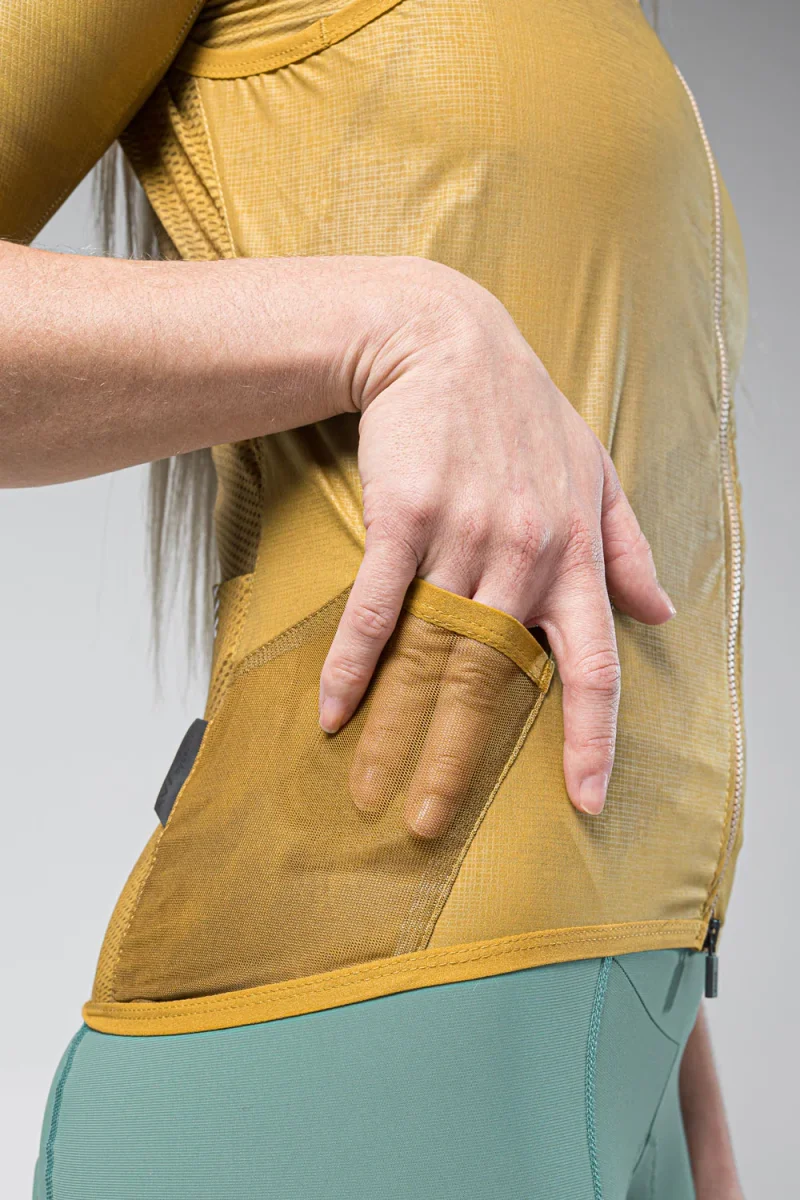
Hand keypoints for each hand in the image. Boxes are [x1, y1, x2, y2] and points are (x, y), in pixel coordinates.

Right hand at [318, 258, 674, 833]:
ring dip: (401, 724)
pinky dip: (352, 661)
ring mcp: (464, 535)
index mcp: (574, 552)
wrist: (443, 341)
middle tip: (437, 816)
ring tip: (374, 784)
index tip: (586, 798)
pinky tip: (331, 708)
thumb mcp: (595, 472)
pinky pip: (380, 607)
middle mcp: (525, 552)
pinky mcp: (405, 518)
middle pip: (501, 677)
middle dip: (469, 755)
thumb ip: (627, 548)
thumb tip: (660, 612)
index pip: (594, 664)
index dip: (591, 738)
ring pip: (436, 651)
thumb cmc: (520, 410)